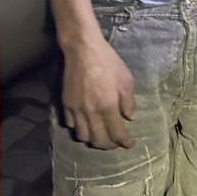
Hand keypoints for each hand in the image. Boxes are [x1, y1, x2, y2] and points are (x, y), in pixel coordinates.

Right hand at [61, 35, 136, 149]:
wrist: (83, 50)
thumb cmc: (108, 62)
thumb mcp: (126, 79)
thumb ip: (129, 101)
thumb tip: (130, 117)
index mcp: (108, 107)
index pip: (117, 134)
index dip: (125, 142)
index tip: (130, 144)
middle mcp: (91, 112)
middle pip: (98, 140)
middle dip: (109, 145)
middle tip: (116, 142)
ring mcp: (76, 110)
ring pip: (83, 136)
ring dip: (93, 139)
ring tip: (100, 135)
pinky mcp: (66, 104)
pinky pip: (71, 124)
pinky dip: (79, 128)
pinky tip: (86, 123)